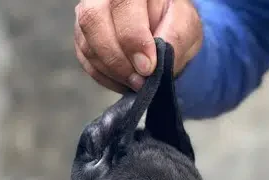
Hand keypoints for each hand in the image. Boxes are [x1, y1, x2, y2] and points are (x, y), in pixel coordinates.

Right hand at [74, 0, 202, 92]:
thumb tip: (150, 63)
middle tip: (139, 81)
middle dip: (117, 59)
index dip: (132, 38)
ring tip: (135, 83)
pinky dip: (104, 76)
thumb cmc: (174, 25)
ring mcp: (88, 12)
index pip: (123, 3)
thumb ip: (174, 39)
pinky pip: (84, 58)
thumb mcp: (186, 28)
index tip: (147, 67)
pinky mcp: (82, 34)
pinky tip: (124, 81)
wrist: (164, 33)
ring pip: (86, 42)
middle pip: (93, 20)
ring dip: (111, 71)